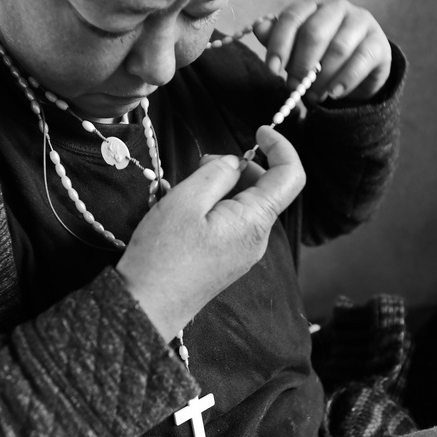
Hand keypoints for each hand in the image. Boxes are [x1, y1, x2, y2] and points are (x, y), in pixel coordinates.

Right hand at [115, 126, 304, 341]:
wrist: (146, 306)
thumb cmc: (163, 254)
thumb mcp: (186, 200)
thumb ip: (217, 173)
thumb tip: (234, 163)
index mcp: (255, 221)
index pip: (290, 176)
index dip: (280, 147)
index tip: (258, 131)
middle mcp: (257, 238)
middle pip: (265, 188)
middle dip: (239, 167)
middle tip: (199, 167)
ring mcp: (244, 252)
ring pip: (245, 204)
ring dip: (221, 187)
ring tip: (184, 191)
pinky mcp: (228, 261)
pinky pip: (231, 222)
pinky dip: (215, 206)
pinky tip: (185, 211)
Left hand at [254, 0, 391, 101]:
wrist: (357, 74)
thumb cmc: (319, 60)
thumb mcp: (295, 53)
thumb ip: (277, 41)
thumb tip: (259, 27)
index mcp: (312, 7)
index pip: (292, 18)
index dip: (280, 44)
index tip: (272, 69)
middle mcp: (337, 8)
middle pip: (314, 32)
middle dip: (301, 64)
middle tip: (294, 87)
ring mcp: (361, 23)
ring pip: (338, 48)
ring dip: (322, 77)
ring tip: (313, 96)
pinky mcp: (378, 43)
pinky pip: (361, 60)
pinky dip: (344, 80)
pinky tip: (333, 93)